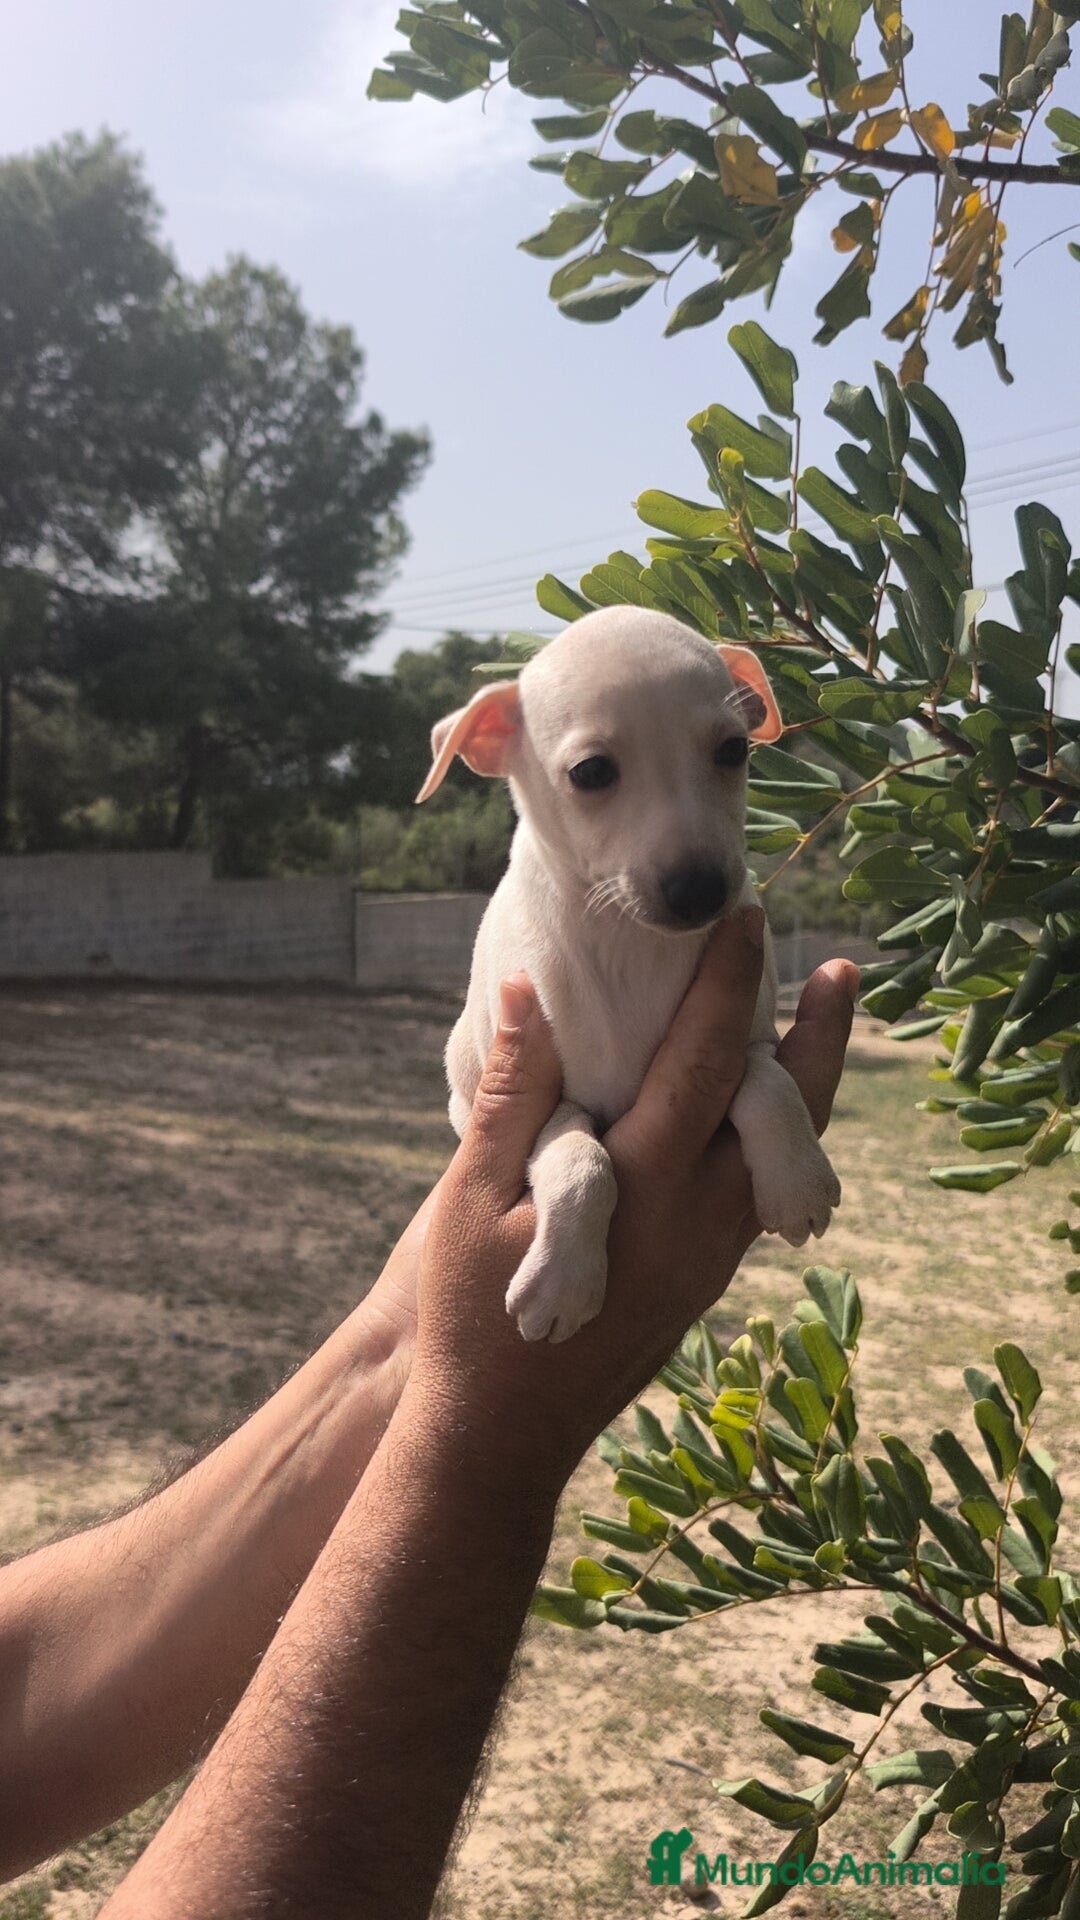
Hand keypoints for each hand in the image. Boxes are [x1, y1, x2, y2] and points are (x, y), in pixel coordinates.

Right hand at [411, 908, 856, 1489]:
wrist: (500, 1437)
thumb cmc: (473, 1316)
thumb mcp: (470, 1198)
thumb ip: (513, 1094)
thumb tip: (527, 991)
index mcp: (639, 1190)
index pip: (701, 1066)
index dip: (727, 987)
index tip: (745, 921)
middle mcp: (696, 1223)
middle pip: (779, 1113)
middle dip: (814, 1036)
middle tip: (840, 969)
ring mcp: (710, 1259)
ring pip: (785, 1158)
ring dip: (811, 1086)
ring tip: (826, 1026)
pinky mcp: (706, 1283)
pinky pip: (761, 1194)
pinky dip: (780, 1139)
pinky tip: (770, 1111)